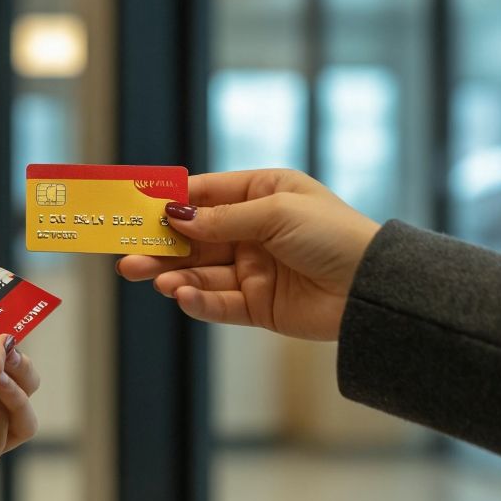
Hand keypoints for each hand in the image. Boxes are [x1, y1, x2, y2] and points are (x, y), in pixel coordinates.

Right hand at [116, 169, 380, 340]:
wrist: (373, 289)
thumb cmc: (334, 236)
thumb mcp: (275, 214)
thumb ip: (220, 219)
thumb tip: (174, 215)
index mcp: (262, 195)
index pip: (205, 195)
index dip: (171, 202)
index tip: (135, 209)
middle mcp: (254, 231)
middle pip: (194, 238)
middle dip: (161, 246)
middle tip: (127, 254)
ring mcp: (254, 269)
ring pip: (200, 272)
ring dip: (173, 275)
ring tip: (149, 277)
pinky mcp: (258, 305)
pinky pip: (218, 302)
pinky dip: (196, 300)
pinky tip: (181, 295)